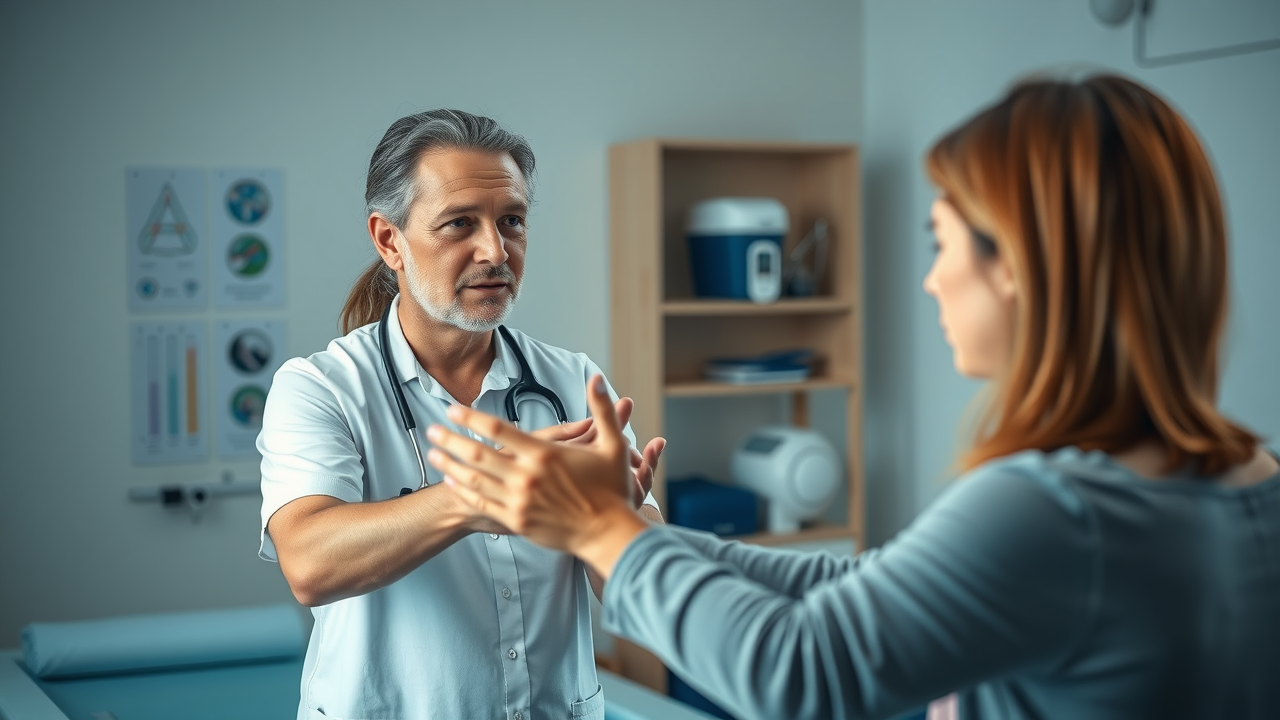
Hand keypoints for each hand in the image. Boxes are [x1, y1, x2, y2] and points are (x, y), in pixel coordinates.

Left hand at [426, 376, 650, 574]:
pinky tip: (453, 482)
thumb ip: (602, 410)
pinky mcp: (517, 522)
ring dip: (451, 465)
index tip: (452, 409)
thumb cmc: (612, 490)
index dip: (471, 417)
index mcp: (545, 454)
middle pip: (477, 454)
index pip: (497, 429)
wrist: (609, 533)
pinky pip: (483, 503)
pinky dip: (464, 492)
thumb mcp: (612, 446)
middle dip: (450, 440)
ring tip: (433, 454)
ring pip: (475, 480)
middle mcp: (527, 477)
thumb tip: (598, 379)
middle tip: (432, 430)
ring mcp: (519, 501)